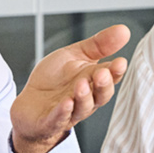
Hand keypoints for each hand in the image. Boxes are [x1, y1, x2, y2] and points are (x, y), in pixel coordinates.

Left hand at [9, 25, 129, 152]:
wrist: (29, 104)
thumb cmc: (54, 80)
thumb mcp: (75, 55)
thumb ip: (98, 45)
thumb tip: (124, 30)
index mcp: (93, 81)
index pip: (110, 77)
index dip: (115, 71)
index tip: (120, 62)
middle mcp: (85, 99)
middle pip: (100, 95)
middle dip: (103, 85)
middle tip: (103, 73)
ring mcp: (69, 112)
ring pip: (82, 108)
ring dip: (83, 97)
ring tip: (81, 84)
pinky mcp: (50, 122)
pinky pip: (58, 119)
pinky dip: (63, 112)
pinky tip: (66, 103)